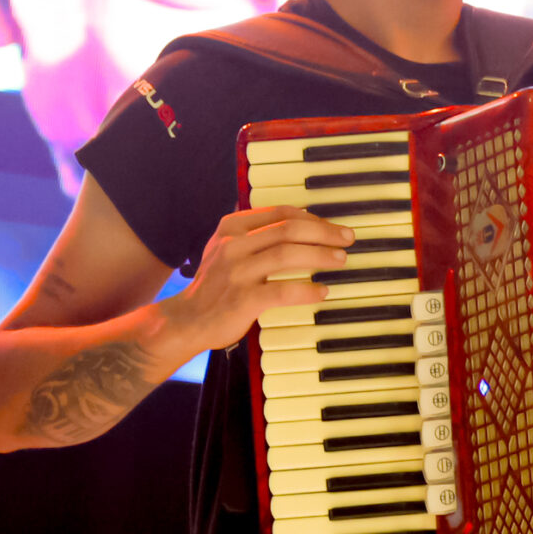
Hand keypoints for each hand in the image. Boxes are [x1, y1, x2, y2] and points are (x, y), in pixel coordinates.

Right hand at [163, 206, 356, 349]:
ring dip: (321, 255)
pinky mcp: (243, 300)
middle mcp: (233, 245)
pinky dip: (307, 290)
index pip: (280, 213)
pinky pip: (283, 290)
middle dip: (324, 232)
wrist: (185, 320)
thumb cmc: (213, 286)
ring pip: (288, 254)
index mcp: (231, 227)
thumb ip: (254, 234)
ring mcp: (237, 272)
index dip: (313, 218)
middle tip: (347, 239)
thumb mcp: (225, 248)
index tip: (332, 227)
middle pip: (289, 229)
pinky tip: (322, 292)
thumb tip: (301, 223)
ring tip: (340, 259)